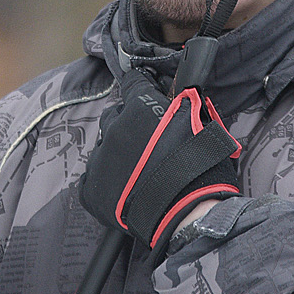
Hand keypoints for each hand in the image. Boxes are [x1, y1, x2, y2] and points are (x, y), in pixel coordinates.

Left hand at [79, 69, 240, 262]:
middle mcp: (114, 127)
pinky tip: (123, 189)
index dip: (141, 88)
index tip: (146, 94)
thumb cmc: (201, 167)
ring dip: (117, 154)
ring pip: (103, 147)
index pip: (133, 82)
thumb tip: (182, 99)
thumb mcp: (202, 124)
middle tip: (147, 143)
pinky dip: (105, 182)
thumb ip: (184, 107)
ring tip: (137, 172)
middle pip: (115, 116)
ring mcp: (100, 158)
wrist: (187, 211)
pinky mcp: (91, 189)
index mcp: (140, 107)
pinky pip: (92, 179)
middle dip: (129, 125)